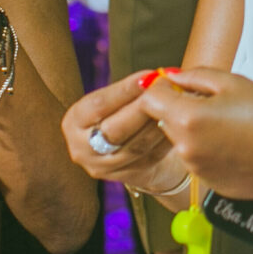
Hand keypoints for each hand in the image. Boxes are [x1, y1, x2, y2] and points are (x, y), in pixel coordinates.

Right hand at [63, 73, 186, 196]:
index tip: (149, 76)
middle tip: (166, 92)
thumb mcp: (116, 101)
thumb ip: (130, 91)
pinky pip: (150, 157)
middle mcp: (82, 148)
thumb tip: (154, 78)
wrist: (131, 148)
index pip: (99, 104)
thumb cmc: (123, 114)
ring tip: (176, 106)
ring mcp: (102, 167)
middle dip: (143, 108)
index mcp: (74, 122)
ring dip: (158, 124)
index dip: (125, 90)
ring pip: (135, 146)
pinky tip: (178, 125)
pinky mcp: (125, 177)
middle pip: (115, 130)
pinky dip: (166, 139)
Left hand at [138, 67, 252, 202]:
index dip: (164, 88)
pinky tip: (235, 144)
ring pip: (182, 141)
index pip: (150, 99)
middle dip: (181, 109)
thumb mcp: (233, 82)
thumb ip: (195, 76)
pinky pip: (198, 160)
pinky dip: (209, 151)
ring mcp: (196, 169)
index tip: (179, 85)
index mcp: (189, 118)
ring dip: (196, 131)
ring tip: (230, 125)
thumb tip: (174, 77)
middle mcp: (186, 148)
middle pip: (165, 121)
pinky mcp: (209, 183)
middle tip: (215, 104)